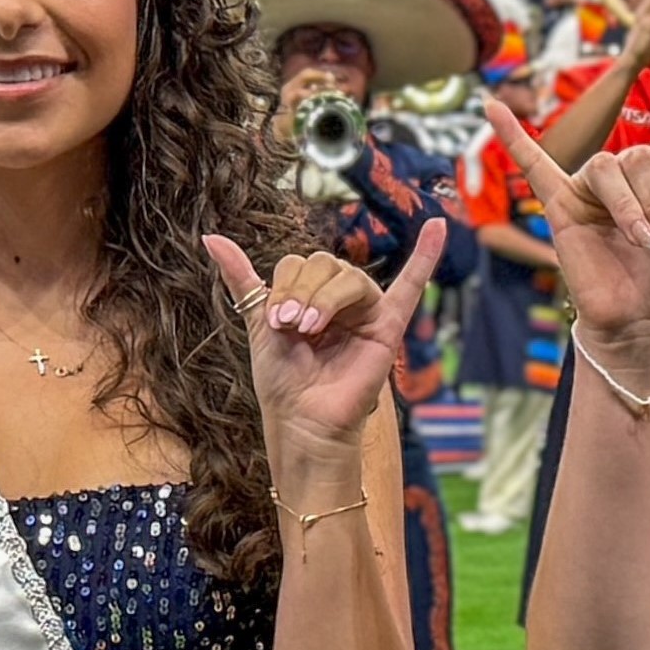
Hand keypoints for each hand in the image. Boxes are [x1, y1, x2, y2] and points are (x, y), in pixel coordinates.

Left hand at [207, 217, 444, 467]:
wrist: (302, 421)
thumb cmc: (283, 380)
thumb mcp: (258, 321)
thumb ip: (243, 278)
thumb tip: (211, 236)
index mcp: (311, 295)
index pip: (298, 264)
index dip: (283, 287)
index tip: (274, 323)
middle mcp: (341, 299)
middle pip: (323, 264)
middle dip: (301, 292)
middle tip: (291, 328)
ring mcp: (367, 310)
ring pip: (347, 276)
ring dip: (325, 299)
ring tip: (310, 330)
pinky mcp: (389, 325)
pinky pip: (412, 286)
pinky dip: (426, 256)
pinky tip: (438, 228)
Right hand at [477, 92, 649, 381]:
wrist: (645, 319)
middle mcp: (623, 172)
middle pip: (640, 156)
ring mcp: (590, 186)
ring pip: (609, 166)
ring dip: (631, 209)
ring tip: (638, 244)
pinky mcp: (561, 206)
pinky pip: (534, 163)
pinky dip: (511, 135)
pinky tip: (490, 108)